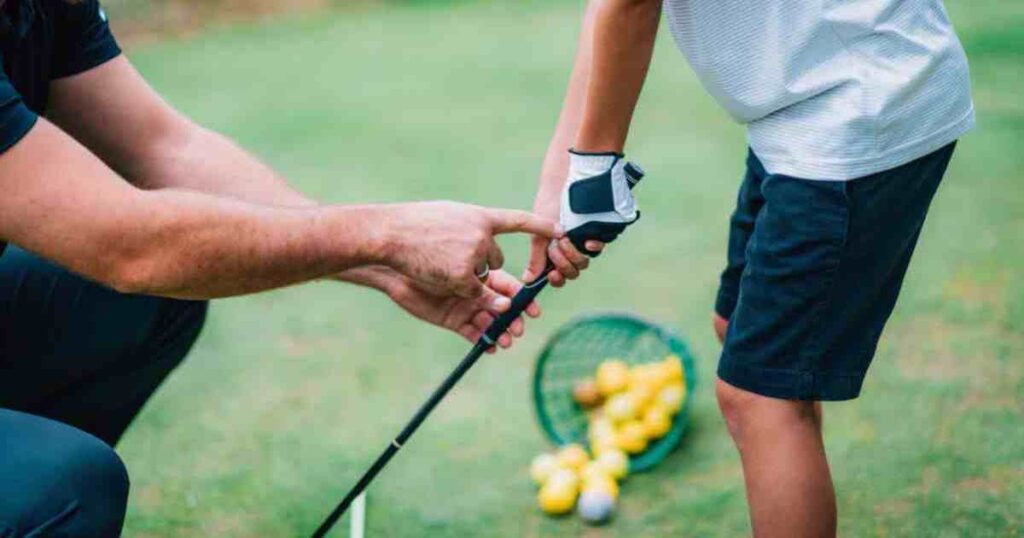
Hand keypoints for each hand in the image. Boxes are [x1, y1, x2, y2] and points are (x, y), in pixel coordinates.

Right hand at [380, 201, 560, 302]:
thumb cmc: (415, 224)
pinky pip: (470, 293)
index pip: (519, 221)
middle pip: (496, 260)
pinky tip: (437, 275)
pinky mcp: (464, 278)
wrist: (390, 235)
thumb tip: (485, 242)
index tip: (562, 231)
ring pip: (483, 279)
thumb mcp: (450, 217)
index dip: (542, 226)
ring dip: (467, 278)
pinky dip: (456, 289)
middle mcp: (483, 237)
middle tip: (451, 255)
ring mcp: (474, 258)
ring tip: (440, 263)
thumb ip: (471, 228)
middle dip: (481, 265)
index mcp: (481, 218)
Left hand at [386, 268, 540, 350]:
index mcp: (481, 272)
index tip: (534, 311)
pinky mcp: (453, 320)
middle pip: (502, 307)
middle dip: (513, 319)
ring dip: (499, 332)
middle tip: (519, 329)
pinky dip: (482, 340)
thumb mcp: (458, 272)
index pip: (508, 286)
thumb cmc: (426, 258)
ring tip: (506, 341)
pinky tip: (490, 347)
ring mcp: (465, 306)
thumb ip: (481, 290)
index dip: (522, 298)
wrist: (396, 268)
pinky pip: (471, 333)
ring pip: (488, 322)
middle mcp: (476, 290)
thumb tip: (507, 305)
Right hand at [525, 188, 603, 287]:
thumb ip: (536, 258)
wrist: (559, 183)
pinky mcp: (596, 233)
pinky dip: (594, 248)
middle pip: (572, 272)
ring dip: (573, 255)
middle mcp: (571, 251)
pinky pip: (598, 248)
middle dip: (563, 264)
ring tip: (564, 239)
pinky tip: (587, 243)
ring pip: (583, 263)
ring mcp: (584, 242)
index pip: (560, 276)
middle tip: (555, 248)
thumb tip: (527, 280)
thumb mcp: (539, 234)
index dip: (557, 279)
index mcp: (555, 254)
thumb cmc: (547, 206)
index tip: (552, 274)